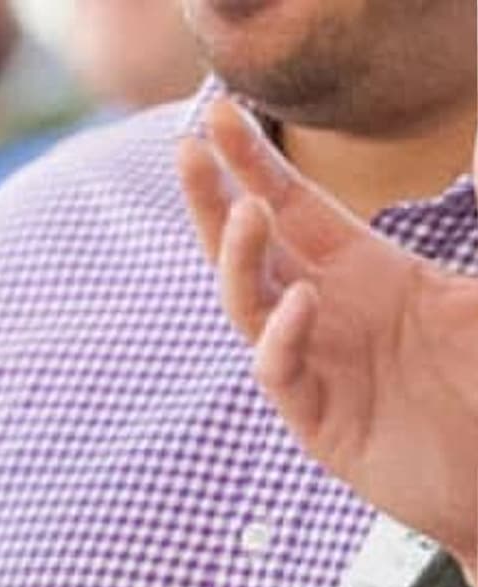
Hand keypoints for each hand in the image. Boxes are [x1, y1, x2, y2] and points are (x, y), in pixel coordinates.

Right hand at [179, 97, 477, 578]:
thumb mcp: (475, 303)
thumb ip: (460, 255)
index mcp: (363, 272)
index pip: (295, 205)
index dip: (256, 161)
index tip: (218, 114)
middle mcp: (326, 312)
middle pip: (253, 246)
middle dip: (216, 198)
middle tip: (186, 150)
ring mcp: (314, 365)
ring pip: (251, 304)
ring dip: (241, 260)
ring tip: (246, 216)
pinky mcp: (315, 421)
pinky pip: (281, 372)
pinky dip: (283, 337)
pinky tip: (299, 302)